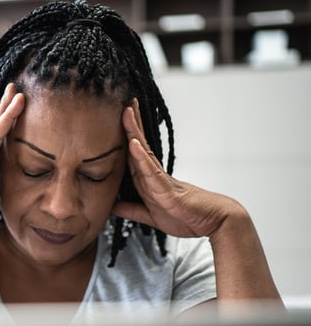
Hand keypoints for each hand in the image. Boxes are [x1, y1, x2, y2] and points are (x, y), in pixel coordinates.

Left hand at [112, 98, 239, 237]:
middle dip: (130, 125)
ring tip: (127, 111)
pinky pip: (152, 172)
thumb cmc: (187, 216)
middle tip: (124, 103)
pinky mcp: (168, 190)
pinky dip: (141, 158)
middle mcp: (156, 175)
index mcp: (150, 181)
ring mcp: (162, 180)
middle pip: (139, 146)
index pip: (134, 155)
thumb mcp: (151, 216)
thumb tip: (111, 206)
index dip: (125, 138)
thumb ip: (132, 210)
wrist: (215, 223)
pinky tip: (133, 144)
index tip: (120, 119)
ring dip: (134, 132)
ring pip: (144, 152)